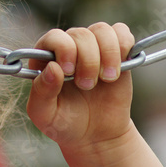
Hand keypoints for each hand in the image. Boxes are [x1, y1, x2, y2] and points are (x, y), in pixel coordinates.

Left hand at [26, 22, 134, 155]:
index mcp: (46, 59)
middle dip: (87, 60)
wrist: (95, 136)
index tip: (69, 72)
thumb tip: (53, 68)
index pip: (54, 37)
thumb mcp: (45, 115)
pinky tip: (118, 69)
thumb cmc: (65, 124)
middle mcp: (69, 48)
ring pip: (102, 30)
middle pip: (80, 34)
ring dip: (107, 54)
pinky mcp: (117, 52)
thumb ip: (42, 93)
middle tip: (86, 86)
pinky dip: (123, 46)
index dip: (64, 49)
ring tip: (106, 79)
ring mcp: (93, 48)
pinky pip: (122, 32)